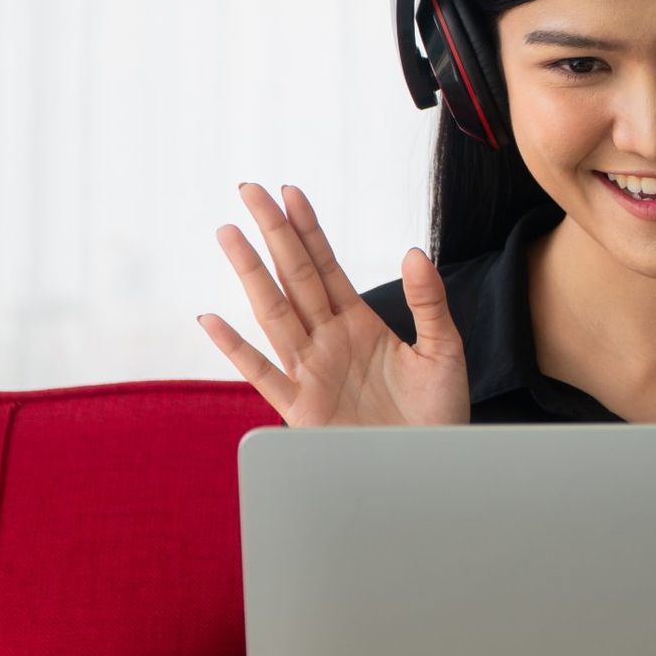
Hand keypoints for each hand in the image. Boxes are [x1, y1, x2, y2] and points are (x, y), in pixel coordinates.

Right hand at [197, 182, 469, 427]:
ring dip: (250, 273)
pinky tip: (211, 319)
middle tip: (250, 189)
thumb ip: (429, 302)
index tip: (291, 192)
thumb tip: (412, 251)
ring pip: (273, 313)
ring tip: (229, 233)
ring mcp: (311, 372)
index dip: (308, 229)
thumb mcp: (444, 349)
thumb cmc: (439, 414)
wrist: (432, 465)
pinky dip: (235, 349)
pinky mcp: (302, 410)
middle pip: (293, 278)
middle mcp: (328, 341)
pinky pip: (263, 374)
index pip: (327, 266)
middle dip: (273, 233)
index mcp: (360, 324)